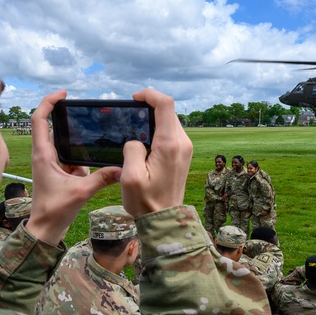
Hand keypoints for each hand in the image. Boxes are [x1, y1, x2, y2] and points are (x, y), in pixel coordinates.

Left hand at [24, 91, 121, 243]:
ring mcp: (51, 164)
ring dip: (77, 143)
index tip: (64, 94)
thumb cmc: (54, 210)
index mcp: (43, 154)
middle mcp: (44, 155)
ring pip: (64, 144)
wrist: (45, 229)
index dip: (49, 102)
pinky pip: (71, 158)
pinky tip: (92, 164)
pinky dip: (81, 159)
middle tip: (85, 115)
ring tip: (92, 140)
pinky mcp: (58, 172)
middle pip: (52, 127)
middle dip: (68, 121)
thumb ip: (102, 178)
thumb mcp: (81, 191)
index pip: (39, 119)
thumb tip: (122, 168)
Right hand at [120, 89, 191, 215]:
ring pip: (170, 120)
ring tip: (134, 129)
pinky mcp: (183, 154)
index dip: (149, 94)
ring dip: (153, 119)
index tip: (133, 99)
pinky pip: (171, 132)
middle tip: (129, 116)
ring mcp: (185, 148)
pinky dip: (158, 129)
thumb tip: (136, 140)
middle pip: (168, 110)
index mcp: (170, 144)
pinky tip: (144, 142)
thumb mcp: (130, 177)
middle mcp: (182, 143)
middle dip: (149, 107)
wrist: (164, 220)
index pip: (165, 104)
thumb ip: (131, 150)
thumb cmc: (146, 202)